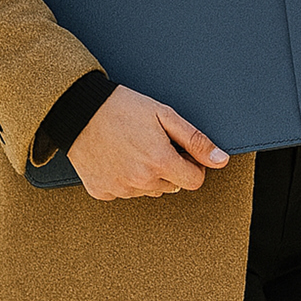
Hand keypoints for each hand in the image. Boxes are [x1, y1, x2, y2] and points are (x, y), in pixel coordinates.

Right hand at [67, 84, 229, 200]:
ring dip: (148, 175)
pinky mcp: (102, 192)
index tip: (180, 150)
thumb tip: (221, 160)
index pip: (195, 181)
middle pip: (172, 186)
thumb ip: (196, 141)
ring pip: (149, 190)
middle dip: (169, 167)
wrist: (79, 110)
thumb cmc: (123, 108)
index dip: (192, 164)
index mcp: (160, 163)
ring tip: (132, 148)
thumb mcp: (165, 116)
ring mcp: (120, 189)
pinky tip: (116, 157)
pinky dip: (125, 178)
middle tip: (153, 143)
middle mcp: (141, 182)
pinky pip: (125, 192)